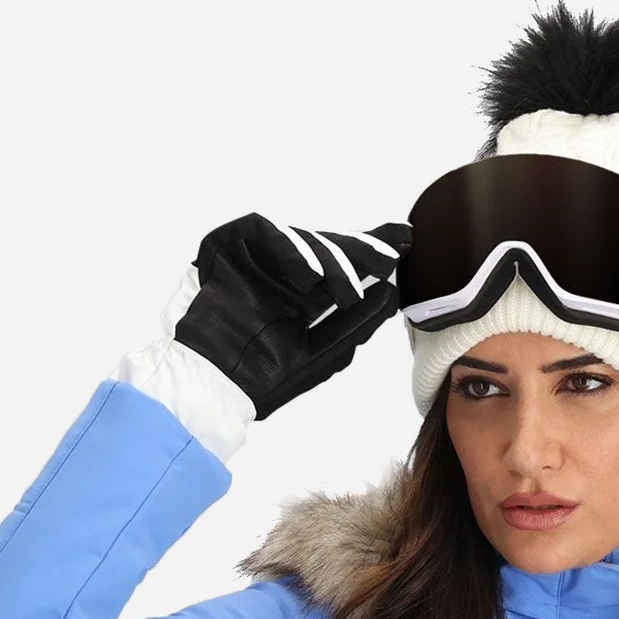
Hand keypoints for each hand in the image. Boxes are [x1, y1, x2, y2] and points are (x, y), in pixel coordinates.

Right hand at [171, 212, 410, 419]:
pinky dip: (290, 251)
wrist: (211, 386)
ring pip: (304, 241)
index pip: (344, 268)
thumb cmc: (261, 379)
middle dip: (362, 249)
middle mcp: (282, 274)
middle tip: (392, 253)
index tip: (408, 244)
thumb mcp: (319, 355)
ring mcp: (257, 258)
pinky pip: (266, 232)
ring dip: (330, 262)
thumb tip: (390, 294)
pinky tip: (308, 277)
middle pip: (328, 248)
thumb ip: (353, 326)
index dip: (373, 255)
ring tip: (345, 291)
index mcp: (303, 299)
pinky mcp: (229, 244)